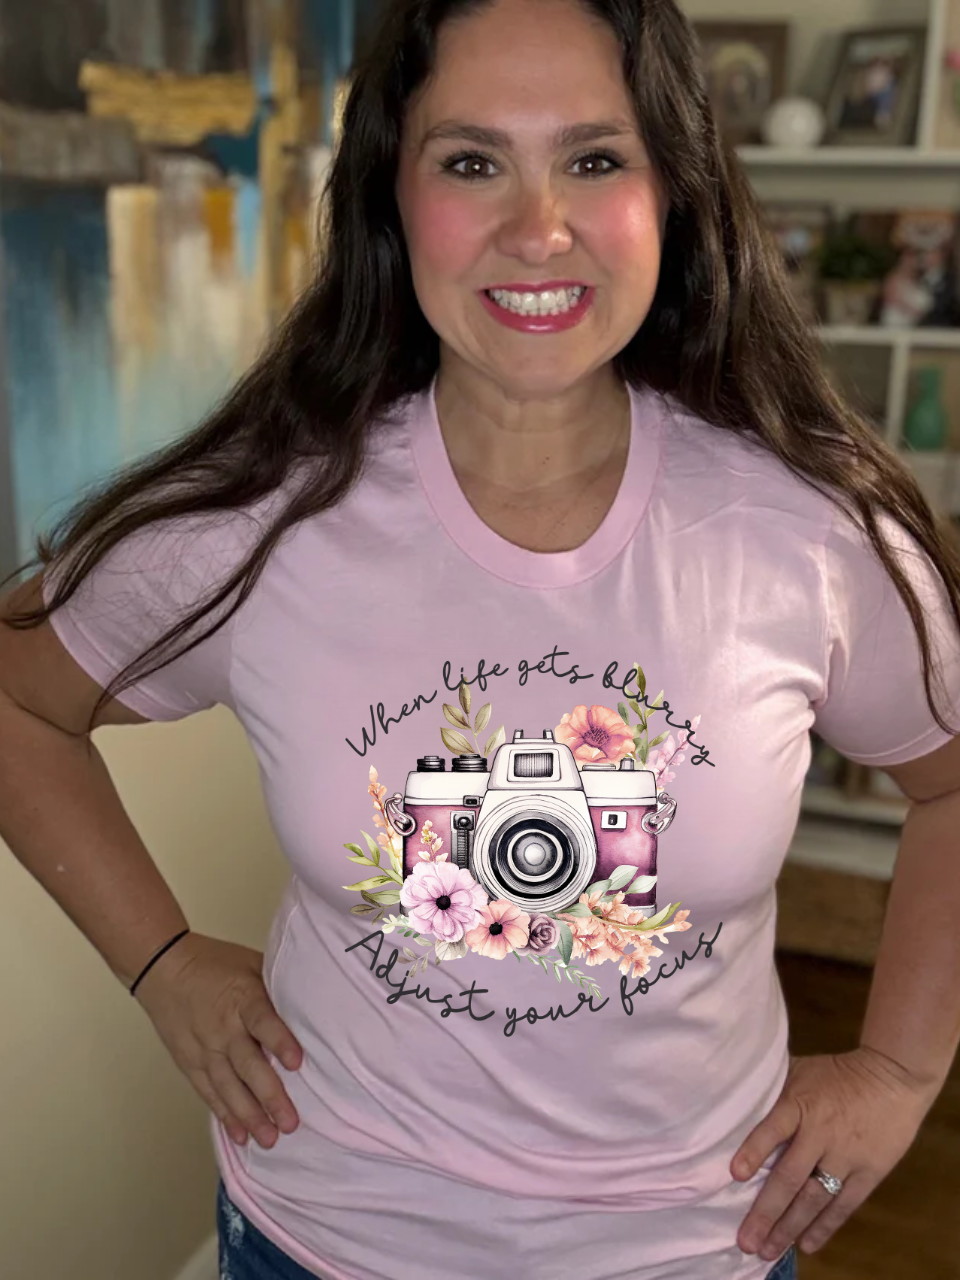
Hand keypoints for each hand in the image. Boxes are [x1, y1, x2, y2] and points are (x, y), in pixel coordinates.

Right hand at [132, 931, 303, 1149]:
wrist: (163, 967)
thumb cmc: (216, 963)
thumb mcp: (250, 964)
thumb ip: (276, 987)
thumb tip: (311, 1005)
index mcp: (241, 998)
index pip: (262, 1021)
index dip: (279, 1041)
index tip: (297, 1063)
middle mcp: (222, 1027)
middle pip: (247, 1064)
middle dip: (269, 1096)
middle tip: (290, 1124)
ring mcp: (204, 1049)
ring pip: (228, 1087)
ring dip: (249, 1116)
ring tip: (269, 1139)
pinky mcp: (189, 1063)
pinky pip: (209, 1092)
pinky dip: (224, 1115)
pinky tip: (240, 1136)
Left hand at [730, 1047, 938, 1261]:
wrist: (892, 1076)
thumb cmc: (837, 1073)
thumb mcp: (801, 1070)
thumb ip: (775, 1089)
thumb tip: (736, 1096)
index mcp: (799, 1105)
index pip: (773, 1128)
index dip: (754, 1150)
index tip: (735, 1174)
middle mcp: (821, 1133)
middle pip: (790, 1177)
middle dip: (766, 1211)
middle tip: (746, 1241)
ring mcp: (846, 1156)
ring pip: (814, 1198)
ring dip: (790, 1227)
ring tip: (768, 1250)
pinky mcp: (869, 1172)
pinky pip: (844, 1205)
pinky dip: (825, 1227)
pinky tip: (806, 1245)